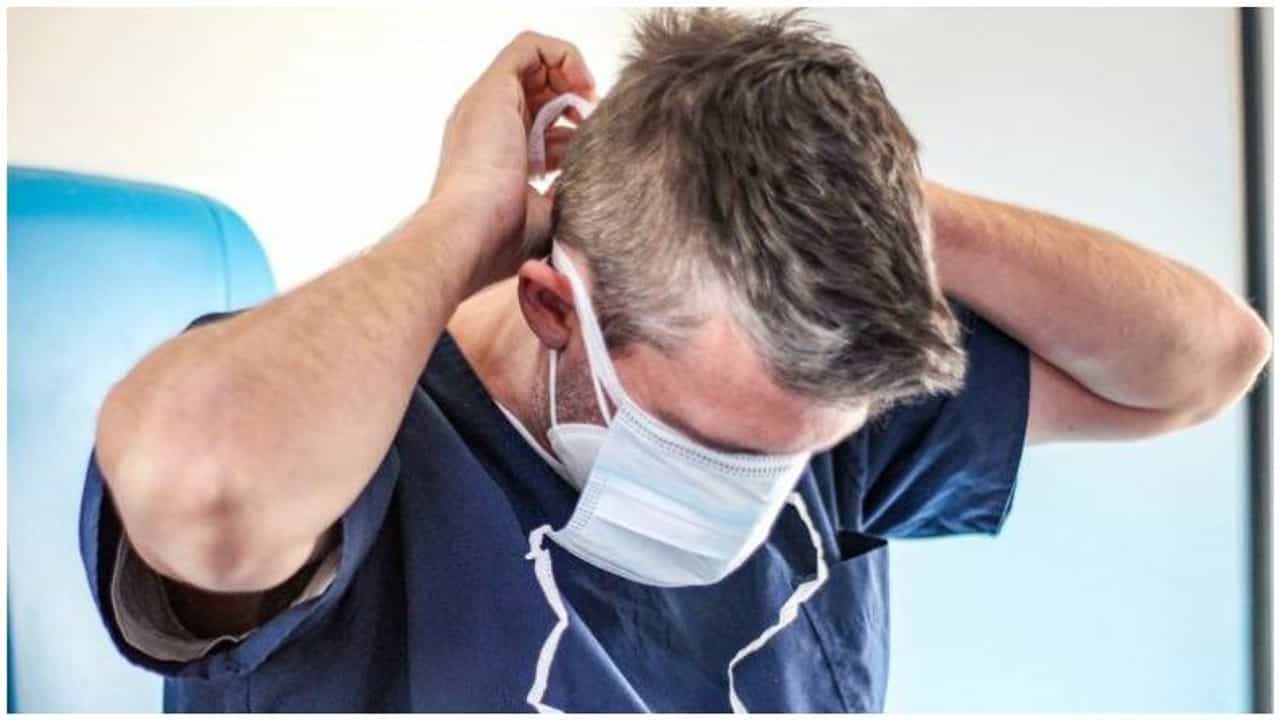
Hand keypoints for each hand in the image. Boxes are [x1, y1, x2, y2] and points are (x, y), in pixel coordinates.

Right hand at [428, 31, 595, 295]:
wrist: (469, 235)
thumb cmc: (502, 239)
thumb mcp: (549, 217)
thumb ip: (569, 197)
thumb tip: (599, 189)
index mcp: (495, 157)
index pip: (536, 127)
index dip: (570, 132)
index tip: (592, 149)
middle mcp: (487, 126)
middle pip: (536, 93)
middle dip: (574, 101)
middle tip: (596, 124)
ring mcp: (487, 105)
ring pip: (533, 66)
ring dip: (572, 77)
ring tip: (592, 105)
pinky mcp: (493, 89)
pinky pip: (529, 47)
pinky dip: (564, 56)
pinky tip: (584, 88)